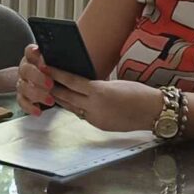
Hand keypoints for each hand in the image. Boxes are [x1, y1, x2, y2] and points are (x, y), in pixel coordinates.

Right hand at [14, 46, 56, 115]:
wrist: (48, 81)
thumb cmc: (56, 70)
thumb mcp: (59, 63)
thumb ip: (60, 60)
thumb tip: (73, 58)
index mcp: (34, 56)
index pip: (29, 51)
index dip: (33, 54)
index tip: (41, 58)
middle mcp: (26, 68)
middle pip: (26, 70)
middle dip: (38, 78)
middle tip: (50, 84)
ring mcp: (23, 82)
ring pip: (23, 87)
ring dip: (36, 94)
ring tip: (50, 100)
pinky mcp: (22, 95)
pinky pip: (22, 101)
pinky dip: (30, 107)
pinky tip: (39, 111)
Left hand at [30, 57, 162, 133]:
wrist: (152, 111)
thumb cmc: (138, 93)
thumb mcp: (114, 84)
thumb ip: (97, 85)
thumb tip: (82, 84)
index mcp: (99, 91)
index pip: (71, 82)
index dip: (57, 75)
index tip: (46, 68)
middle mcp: (95, 107)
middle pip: (67, 97)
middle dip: (53, 88)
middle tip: (41, 80)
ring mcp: (96, 118)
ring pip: (72, 108)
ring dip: (61, 100)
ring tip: (51, 91)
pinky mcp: (100, 126)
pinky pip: (82, 115)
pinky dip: (75, 108)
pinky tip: (71, 103)